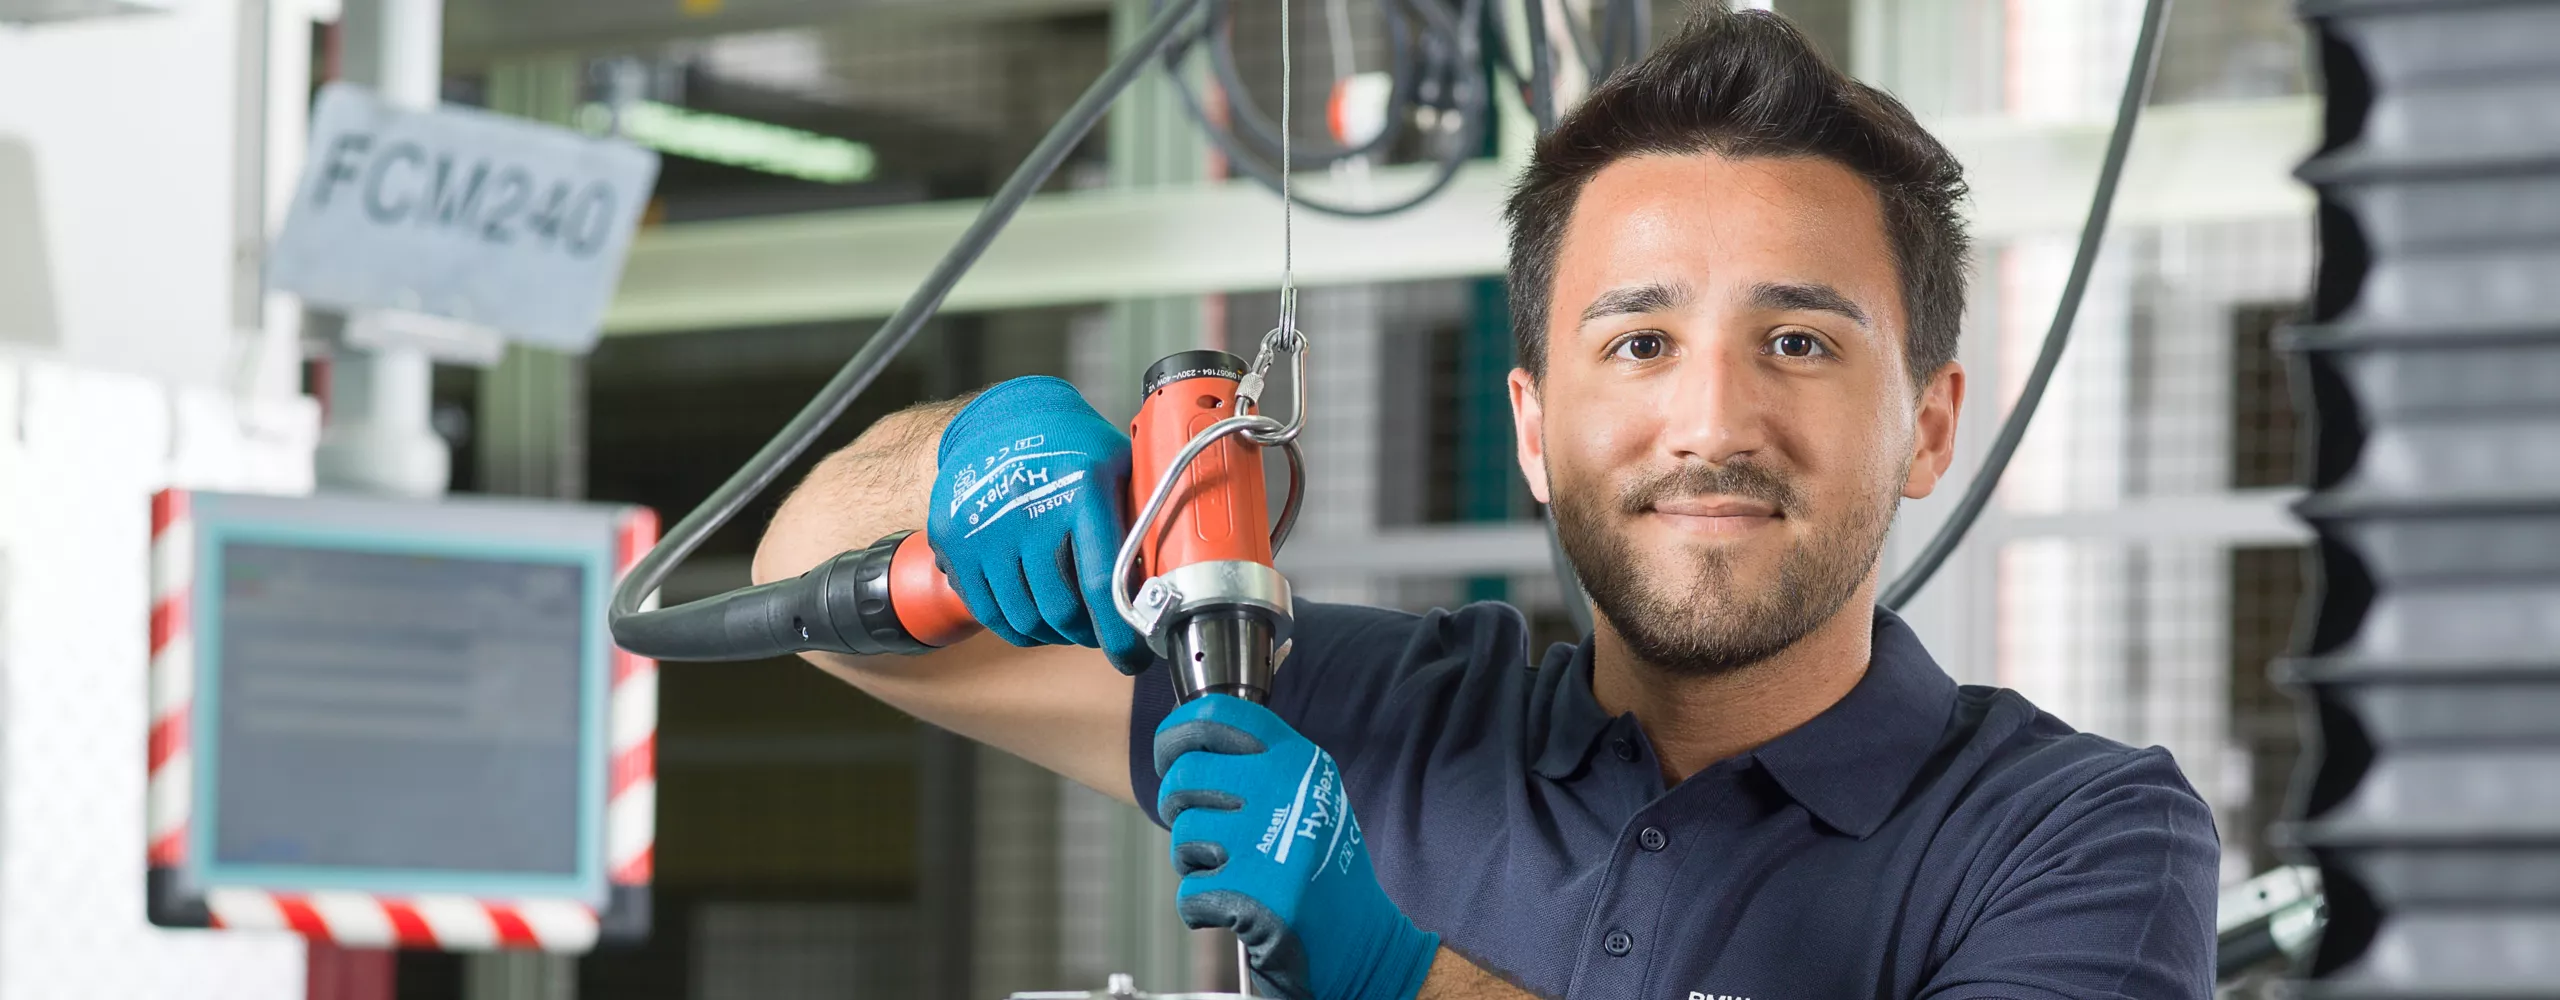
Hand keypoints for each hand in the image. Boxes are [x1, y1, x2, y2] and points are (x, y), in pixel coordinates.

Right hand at [929, 376, 1151, 672]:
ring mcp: (984, 526)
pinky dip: (1016, 627)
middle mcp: (1028, 508)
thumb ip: (1142, 521)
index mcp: (1082, 488)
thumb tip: (1170, 589)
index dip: (1118, 634)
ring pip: (1023, 619)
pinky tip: (1034, 617)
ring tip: (1069, 622)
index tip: (1132, 659)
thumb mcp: (1120, 467)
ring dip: (1052, 634)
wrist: (1000, 420)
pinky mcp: (954, 541)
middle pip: (1060, 611)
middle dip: (1087, 635)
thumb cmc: (1074, 449)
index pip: (1101, 583)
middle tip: (1101, 633)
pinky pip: (988, 612)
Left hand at [1155, 696, 1439, 999]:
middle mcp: (1287, 789)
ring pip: (1182, 835)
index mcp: (1298, 759)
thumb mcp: (1307, 795)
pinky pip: (1189, 892)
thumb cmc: (1320, 869)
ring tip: (1229, 875)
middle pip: (1184, 775)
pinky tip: (1234, 910)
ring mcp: (1272, 840)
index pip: (1216, 713)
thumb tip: (1182, 745)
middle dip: (1178, 810)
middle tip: (1203, 834)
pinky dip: (1201, 910)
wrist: (1361, 940)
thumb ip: (1258, 765)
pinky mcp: (1257, 893)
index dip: (1177, 732)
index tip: (1171, 757)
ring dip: (1193, 864)